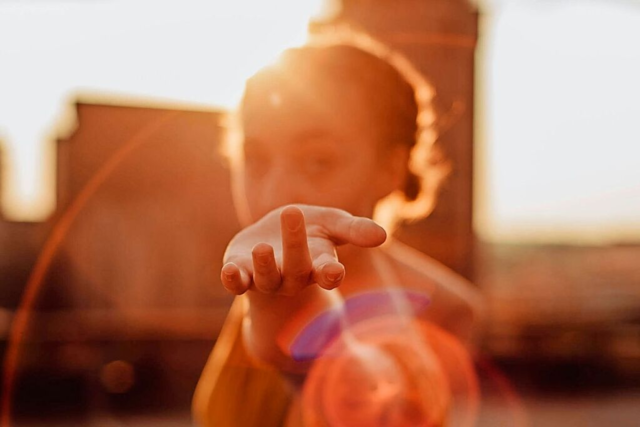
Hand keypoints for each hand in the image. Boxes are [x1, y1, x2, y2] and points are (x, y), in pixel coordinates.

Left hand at [221, 205, 385, 295]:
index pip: (328, 273)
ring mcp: (267, 279)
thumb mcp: (332, 224)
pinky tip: (229, 270)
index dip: (331, 273)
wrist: (271, 239)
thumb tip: (382, 236)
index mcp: (319, 264)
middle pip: (297, 268)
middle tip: (292, 211)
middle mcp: (294, 276)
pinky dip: (233, 279)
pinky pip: (237, 283)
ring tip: (262, 248)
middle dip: (296, 245)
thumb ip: (355, 230)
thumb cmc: (309, 232)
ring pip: (268, 279)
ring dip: (265, 266)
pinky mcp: (242, 276)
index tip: (334, 271)